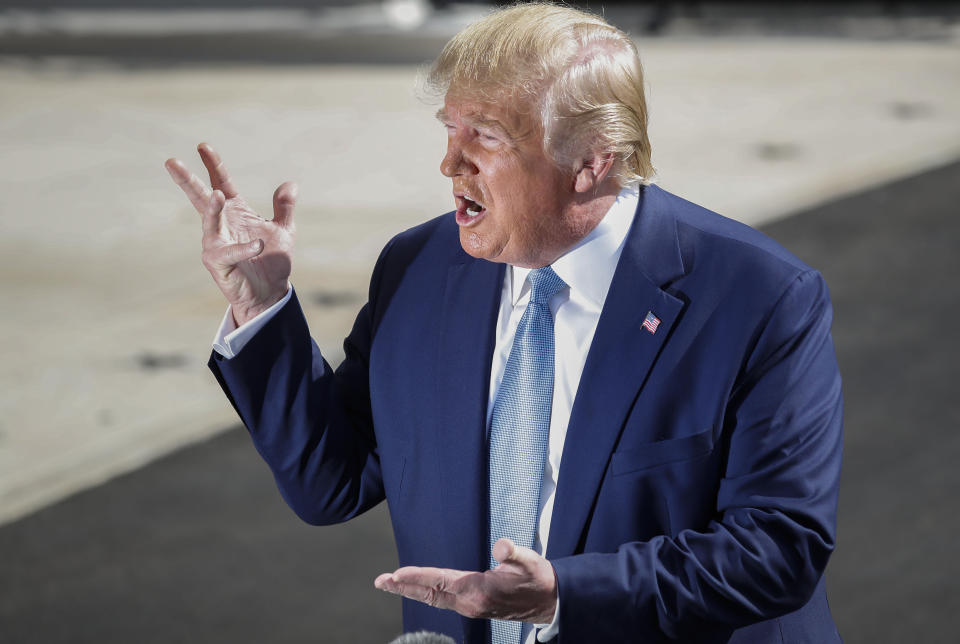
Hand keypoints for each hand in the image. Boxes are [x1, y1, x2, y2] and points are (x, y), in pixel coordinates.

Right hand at [165, 142, 296, 325]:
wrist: (271, 293)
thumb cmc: (272, 261)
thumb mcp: (284, 230)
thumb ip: (284, 208)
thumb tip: (290, 184)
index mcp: (236, 211)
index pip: (222, 183)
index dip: (213, 165)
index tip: (203, 146)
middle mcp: (221, 224)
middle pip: (201, 198)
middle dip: (187, 180)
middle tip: (171, 161)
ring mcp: (216, 243)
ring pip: (209, 222)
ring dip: (213, 209)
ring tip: (217, 194)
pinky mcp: (217, 263)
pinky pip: (228, 252)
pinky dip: (243, 248)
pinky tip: (258, 245)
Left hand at [374, 538, 557, 624]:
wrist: (548, 602)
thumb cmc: (538, 578)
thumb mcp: (530, 561)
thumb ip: (514, 552)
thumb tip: (501, 546)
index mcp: (480, 590)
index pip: (441, 581)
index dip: (418, 576)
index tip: (396, 573)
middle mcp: (470, 603)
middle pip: (430, 594)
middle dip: (404, 587)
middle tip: (380, 581)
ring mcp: (470, 607)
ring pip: (434, 599)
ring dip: (411, 590)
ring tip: (390, 583)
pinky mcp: (473, 607)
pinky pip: (442, 600)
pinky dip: (425, 593)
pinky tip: (417, 589)